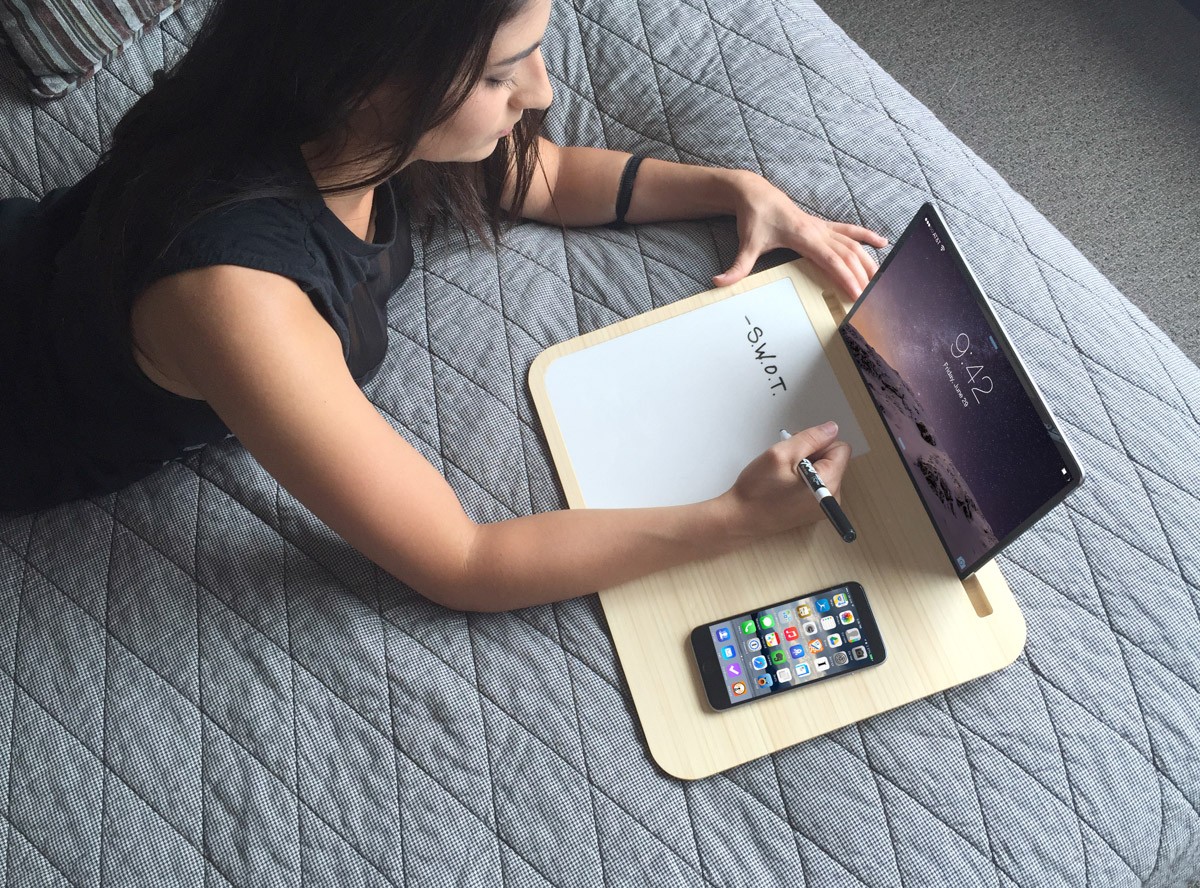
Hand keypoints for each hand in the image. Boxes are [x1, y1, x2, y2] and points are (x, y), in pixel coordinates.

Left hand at [713, 171, 887, 299]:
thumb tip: (718, 283)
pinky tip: (882, 243)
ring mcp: (821, 227)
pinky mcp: (821, 225)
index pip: (830, 259)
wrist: (753, 192)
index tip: (856, 294)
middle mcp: (817, 231)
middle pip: (847, 254)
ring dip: (868, 261)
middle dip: (862, 276)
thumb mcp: (745, 244)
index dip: (845, 276)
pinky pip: (849, 231)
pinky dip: (866, 237)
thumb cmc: (752, 217)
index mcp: (803, 236)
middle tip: (874, 297)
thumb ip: (736, 267)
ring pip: (852, 244)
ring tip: (881, 280)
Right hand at [716, 421, 851, 539]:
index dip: (818, 443)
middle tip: (787, 462)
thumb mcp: (781, 454)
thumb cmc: (758, 491)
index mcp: (829, 483)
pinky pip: (816, 483)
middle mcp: (833, 497)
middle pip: (834, 460)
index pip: (840, 448)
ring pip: (824, 470)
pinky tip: (785, 484)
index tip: (797, 450)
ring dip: (805, 466)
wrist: (741, 518)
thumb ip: (811, 438)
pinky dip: (802, 478)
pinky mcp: (814, 508)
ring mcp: (824, 504)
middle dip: (812, 454)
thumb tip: (831, 429)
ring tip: (784, 474)